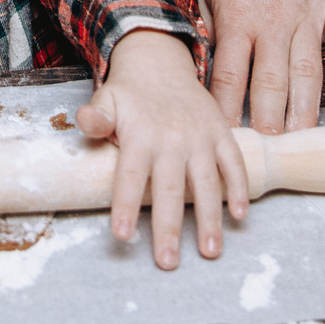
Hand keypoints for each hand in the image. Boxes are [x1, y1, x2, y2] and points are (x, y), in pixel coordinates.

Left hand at [75, 32, 249, 269]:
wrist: (161, 61)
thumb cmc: (130, 93)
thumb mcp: (107, 100)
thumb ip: (96, 116)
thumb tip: (85, 120)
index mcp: (140, 136)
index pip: (130, 177)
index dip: (125, 206)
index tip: (122, 236)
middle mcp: (171, 139)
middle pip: (170, 190)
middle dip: (169, 228)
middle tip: (167, 262)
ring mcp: (199, 137)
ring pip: (206, 182)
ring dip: (210, 219)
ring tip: (210, 251)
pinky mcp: (220, 133)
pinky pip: (233, 163)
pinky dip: (239, 188)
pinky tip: (239, 216)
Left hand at [201, 0, 324, 132]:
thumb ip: (209, 28)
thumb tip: (202, 70)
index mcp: (236, 17)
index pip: (229, 77)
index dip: (227, 112)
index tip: (226, 140)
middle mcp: (272, 18)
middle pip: (268, 82)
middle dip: (267, 121)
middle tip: (268, 153)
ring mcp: (307, 9)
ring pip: (307, 69)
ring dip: (304, 107)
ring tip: (302, 137)